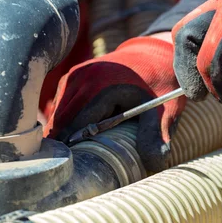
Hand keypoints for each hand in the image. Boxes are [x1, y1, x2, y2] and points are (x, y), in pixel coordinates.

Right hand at [45, 37, 184, 171]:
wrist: (154, 56)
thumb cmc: (159, 86)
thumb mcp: (163, 111)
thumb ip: (156, 136)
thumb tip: (154, 163)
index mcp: (100, 87)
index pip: (74, 124)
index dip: (71, 147)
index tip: (70, 167)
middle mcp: (82, 77)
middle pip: (61, 120)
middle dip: (62, 142)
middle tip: (66, 166)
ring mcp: (75, 74)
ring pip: (58, 112)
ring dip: (62, 131)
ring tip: (70, 152)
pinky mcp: (73, 75)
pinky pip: (62, 103)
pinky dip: (66, 119)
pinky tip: (74, 133)